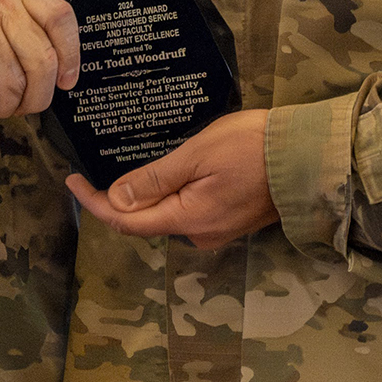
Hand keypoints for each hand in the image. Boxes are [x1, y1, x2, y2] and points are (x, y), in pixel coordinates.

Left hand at [67, 109, 277, 248]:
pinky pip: (188, 210)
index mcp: (188, 220)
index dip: (94, 204)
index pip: (127, 221)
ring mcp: (218, 230)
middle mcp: (200, 234)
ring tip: (128, 163)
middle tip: (95, 167)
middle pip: (146, 221)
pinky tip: (165, 172)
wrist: (310, 157)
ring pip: (168, 215)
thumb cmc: (253, 147)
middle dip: (118, 199)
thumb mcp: (197, 154)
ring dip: (145, 195)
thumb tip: (114, 201)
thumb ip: (155, 180)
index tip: (71, 180)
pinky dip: (169, 194)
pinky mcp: (231, 219)